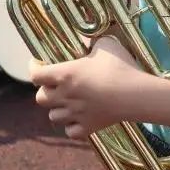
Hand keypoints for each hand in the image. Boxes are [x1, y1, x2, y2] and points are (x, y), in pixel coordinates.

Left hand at [30, 35, 146, 139]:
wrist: (136, 95)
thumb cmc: (120, 66)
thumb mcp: (106, 44)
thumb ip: (91, 41)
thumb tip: (85, 38)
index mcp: (65, 74)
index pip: (36, 75)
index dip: (33, 68)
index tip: (36, 63)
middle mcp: (65, 96)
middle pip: (40, 98)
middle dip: (45, 90)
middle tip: (55, 84)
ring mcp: (76, 114)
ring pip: (53, 117)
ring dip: (57, 109)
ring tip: (67, 102)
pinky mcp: (88, 127)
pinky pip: (70, 132)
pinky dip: (71, 126)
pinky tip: (78, 118)